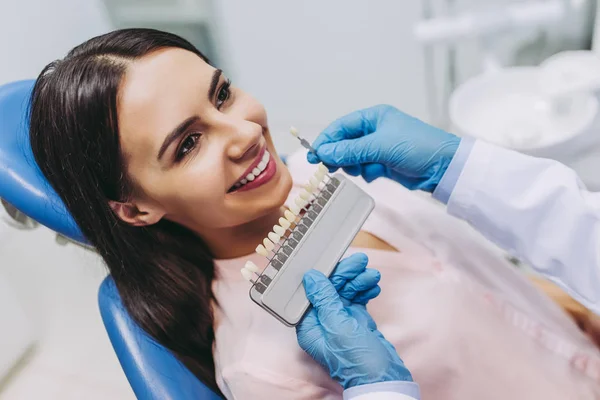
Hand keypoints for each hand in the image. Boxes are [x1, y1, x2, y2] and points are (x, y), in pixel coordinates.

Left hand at [296, 255, 412, 388]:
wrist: (383, 379)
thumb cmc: (357, 360)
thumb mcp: (338, 325)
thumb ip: (324, 299)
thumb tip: (311, 277)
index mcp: (310, 326)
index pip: (312, 292)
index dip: (323, 275)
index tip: (333, 259)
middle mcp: (323, 322)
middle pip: (331, 289)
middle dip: (346, 274)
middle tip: (360, 261)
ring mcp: (340, 321)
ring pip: (346, 292)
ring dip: (359, 281)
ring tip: (372, 275)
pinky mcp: (356, 321)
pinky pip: (358, 299)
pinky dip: (365, 291)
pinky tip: (374, 287)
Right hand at [308, 104, 460, 191]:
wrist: (444, 167)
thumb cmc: (417, 147)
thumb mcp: (380, 146)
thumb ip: (350, 150)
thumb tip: (324, 153)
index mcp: (373, 117)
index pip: (341, 127)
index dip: (326, 140)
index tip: (314, 155)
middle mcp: (374, 130)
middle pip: (344, 143)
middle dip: (339, 155)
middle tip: (328, 168)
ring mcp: (379, 147)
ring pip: (352, 158)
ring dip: (355, 165)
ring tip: (364, 168)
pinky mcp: (384, 163)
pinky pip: (364, 168)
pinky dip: (368, 172)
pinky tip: (378, 174)